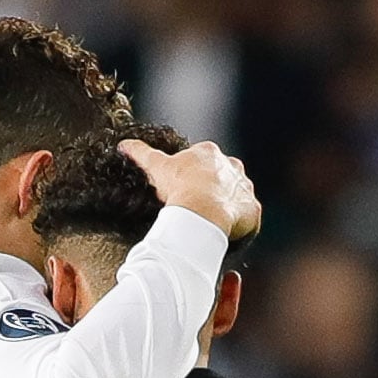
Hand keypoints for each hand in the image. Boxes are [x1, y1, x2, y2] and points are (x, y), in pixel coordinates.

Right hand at [121, 136, 260, 244]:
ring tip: (211, 223)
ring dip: (227, 207)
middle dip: (212, 190)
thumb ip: (141, 154)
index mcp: (209, 153)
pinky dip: (239, 225)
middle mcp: (232, 167)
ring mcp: (245, 188)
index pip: (203, 162)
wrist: (201, 213)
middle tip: (196, 207)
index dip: (192, 177)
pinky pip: (247, 218)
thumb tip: (124, 144)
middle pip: (223, 178)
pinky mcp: (253, 209)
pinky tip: (226, 233)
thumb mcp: (156, 168)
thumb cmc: (179, 188)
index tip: (183, 191)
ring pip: (237, 197)